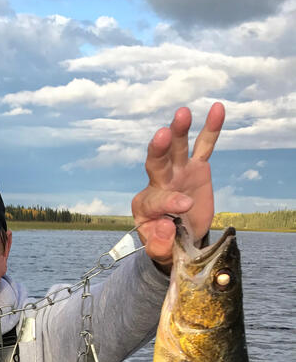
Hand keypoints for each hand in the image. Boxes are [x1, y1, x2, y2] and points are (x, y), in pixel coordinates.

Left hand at [131, 103, 224, 267]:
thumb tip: (164, 226)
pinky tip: (217, 109)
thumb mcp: (160, 252)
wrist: (180, 240)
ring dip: (178, 131)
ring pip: (176, 150)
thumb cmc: (166, 245)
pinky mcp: (196, 168)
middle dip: (159, 150)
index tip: (184, 205)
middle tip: (163, 135)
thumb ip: (159, 243)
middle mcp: (158, 183)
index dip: (170, 201)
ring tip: (182, 113)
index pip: (156, 199)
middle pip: (156, 164)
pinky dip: (210, 129)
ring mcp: (177, 172)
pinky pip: (203, 147)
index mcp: (145, 205)